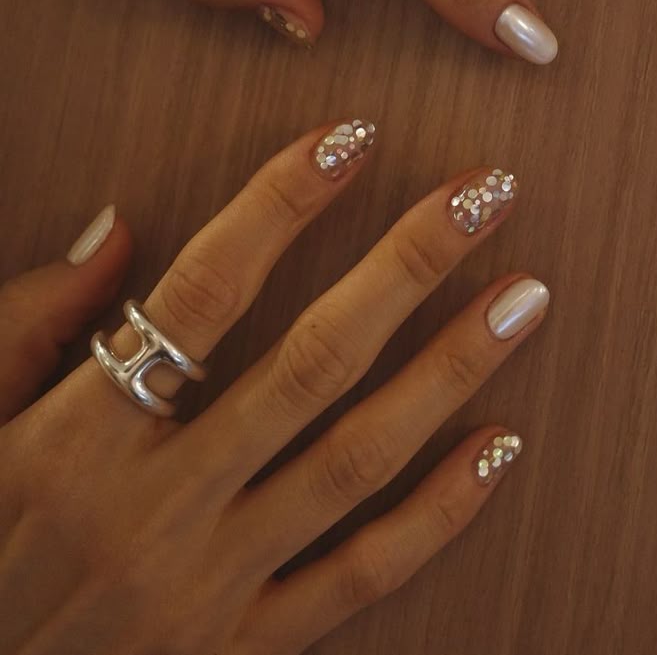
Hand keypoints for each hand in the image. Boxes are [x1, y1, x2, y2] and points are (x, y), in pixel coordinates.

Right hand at [0, 120, 546, 653]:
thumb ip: (34, 317)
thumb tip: (122, 227)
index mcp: (81, 437)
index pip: (204, 290)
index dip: (281, 203)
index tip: (351, 138)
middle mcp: (158, 506)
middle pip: (312, 361)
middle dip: (409, 266)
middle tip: (486, 193)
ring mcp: (211, 585)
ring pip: (357, 460)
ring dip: (450, 371)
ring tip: (522, 296)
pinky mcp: (243, 649)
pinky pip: (360, 579)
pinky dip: (439, 515)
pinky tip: (502, 445)